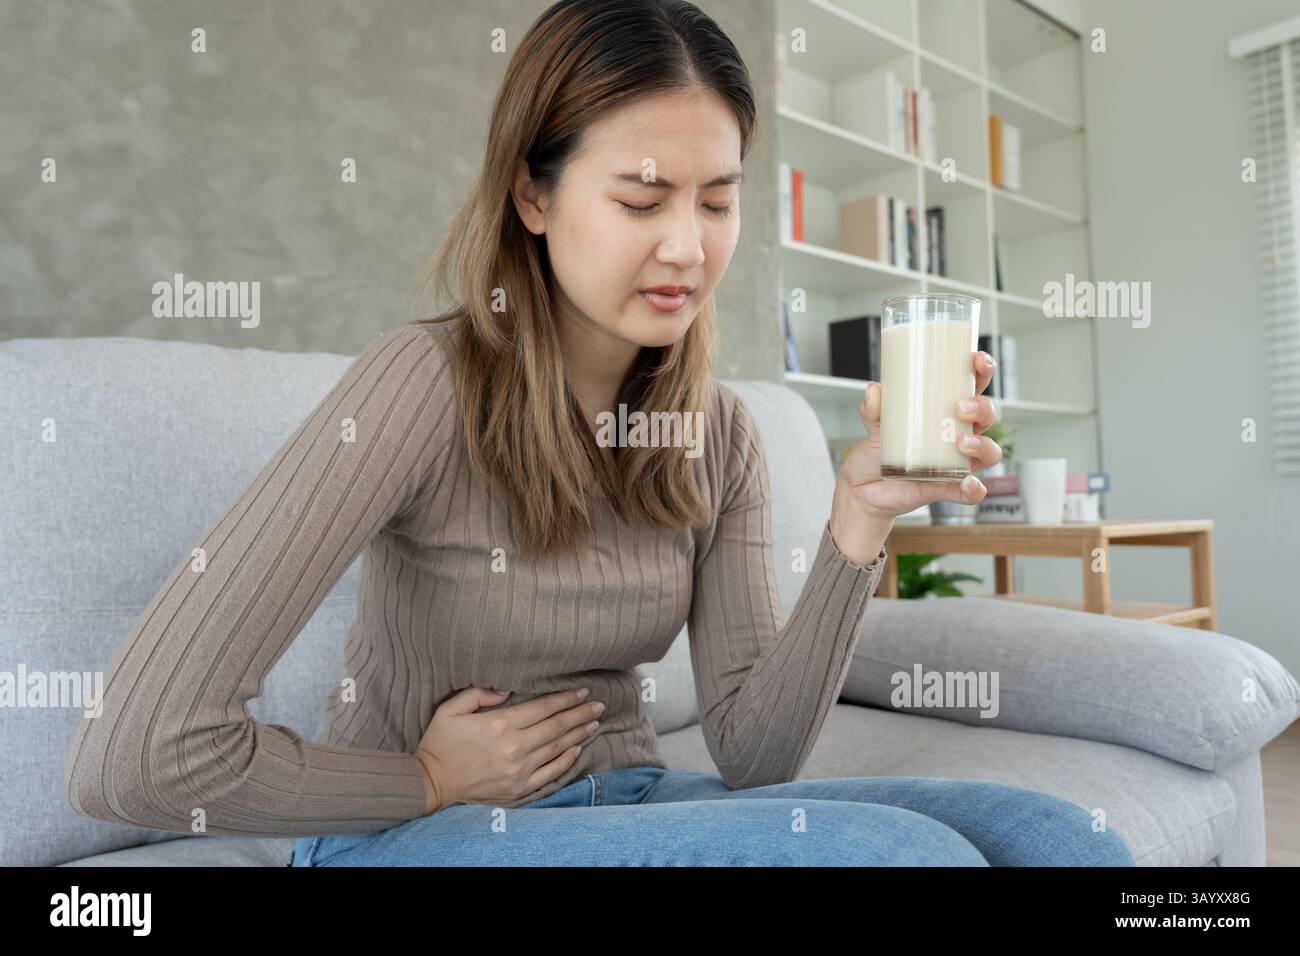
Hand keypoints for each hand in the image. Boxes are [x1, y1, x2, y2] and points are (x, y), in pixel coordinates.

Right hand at [410, 686, 603, 814]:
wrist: (430, 783)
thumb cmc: (440, 743)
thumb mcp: (452, 709)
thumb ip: (479, 693)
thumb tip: (507, 690)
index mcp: (500, 725)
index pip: (543, 708)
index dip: (565, 698)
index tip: (582, 691)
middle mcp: (514, 747)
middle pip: (556, 726)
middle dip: (580, 713)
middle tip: (599, 705)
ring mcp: (519, 771)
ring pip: (558, 748)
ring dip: (579, 734)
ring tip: (595, 723)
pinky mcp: (519, 788)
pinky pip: (551, 773)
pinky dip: (567, 760)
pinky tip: (577, 749)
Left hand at [835, 350, 1002, 526]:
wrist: (862, 489)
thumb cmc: (877, 451)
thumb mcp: (874, 425)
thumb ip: (873, 408)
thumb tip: (874, 391)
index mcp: (945, 412)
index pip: (972, 386)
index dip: (982, 371)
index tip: (976, 360)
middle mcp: (957, 435)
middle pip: (987, 416)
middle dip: (982, 408)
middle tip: (960, 408)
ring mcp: (954, 462)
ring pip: (989, 452)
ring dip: (983, 445)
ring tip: (962, 443)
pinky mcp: (946, 488)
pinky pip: (969, 491)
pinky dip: (973, 489)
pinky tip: (968, 484)